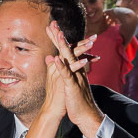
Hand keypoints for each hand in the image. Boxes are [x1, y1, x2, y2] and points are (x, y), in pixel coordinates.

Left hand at [47, 21, 102, 137]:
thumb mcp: (67, 82)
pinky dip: (62, 66)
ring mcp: (75, 76)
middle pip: (68, 49)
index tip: (52, 26)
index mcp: (74, 68)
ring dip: (63, 46)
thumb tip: (51, 58)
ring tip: (57, 35)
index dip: (58, 38)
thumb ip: (60, 68)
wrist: (86, 114)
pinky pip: (67, 74)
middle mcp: (76, 69)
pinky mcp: (73, 85)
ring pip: (69, 58)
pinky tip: (56, 59)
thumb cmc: (76, 99)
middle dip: (60, 36)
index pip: (65, 50)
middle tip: (54, 22)